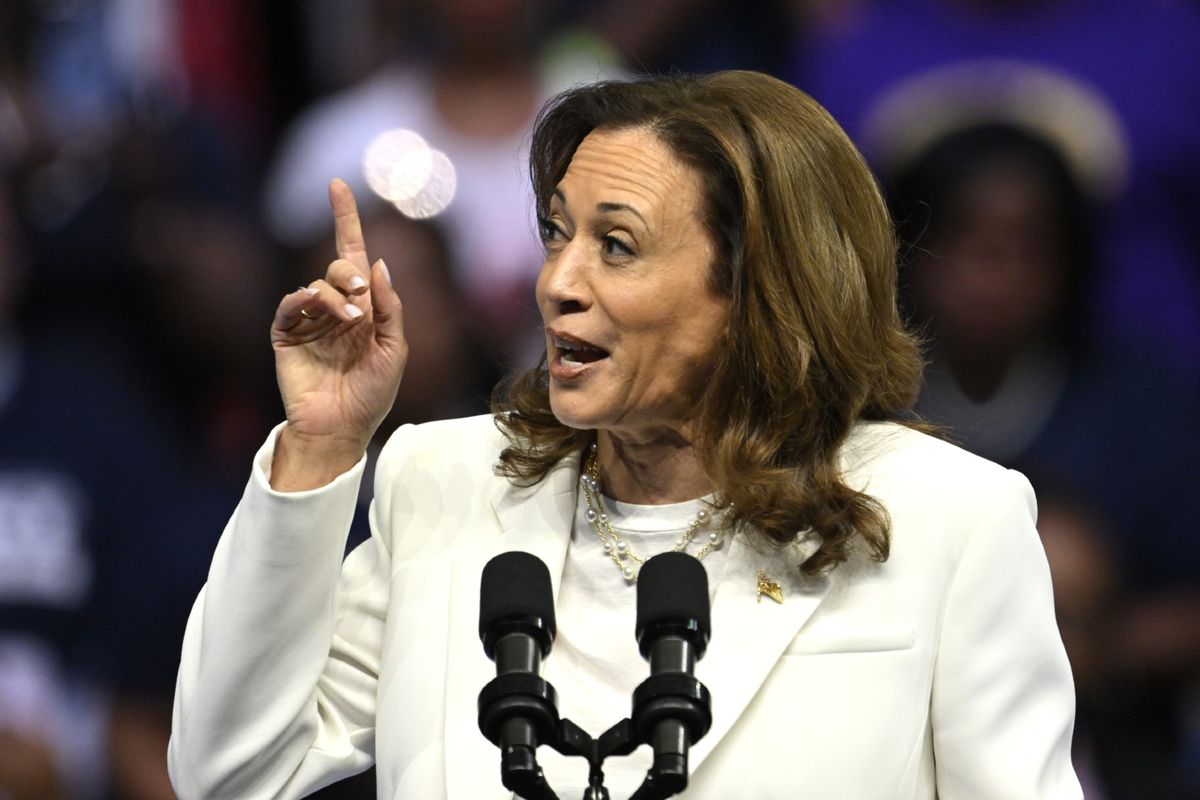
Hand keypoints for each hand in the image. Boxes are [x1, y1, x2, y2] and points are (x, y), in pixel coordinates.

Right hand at [269, 179, 406, 488]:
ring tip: (351, 320)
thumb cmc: (372, 394)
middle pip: (336, 267)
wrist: (342, 429)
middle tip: (359, 298)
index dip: (345, 219)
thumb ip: (389, 307)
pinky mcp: (285, 335)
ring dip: (334, 295)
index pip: (352, 255)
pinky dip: (303, 299)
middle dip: (348, 274)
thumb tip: (376, 262)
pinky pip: (289, 304)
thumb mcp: (395, 349)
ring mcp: (309, 321)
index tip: (337, 184)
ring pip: (316, 284)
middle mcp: (334, 309)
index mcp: (362, 309)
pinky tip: (317, 308)